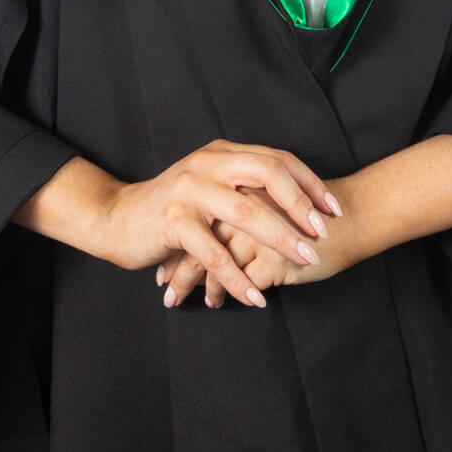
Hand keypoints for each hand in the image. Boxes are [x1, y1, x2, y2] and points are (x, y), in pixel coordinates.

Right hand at [99, 138, 341, 309]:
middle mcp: (207, 164)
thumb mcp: (210, 185)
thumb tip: (297, 202)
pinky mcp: (172, 222)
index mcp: (223, 153)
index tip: (334, 209)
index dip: (310, 184)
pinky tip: (255, 298)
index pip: (277, 160)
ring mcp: (189, 191)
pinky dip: (238, 279)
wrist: (117, 219)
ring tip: (304, 260)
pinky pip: (214, 254)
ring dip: (280, 239)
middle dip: (302, 205)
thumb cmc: (172, 208)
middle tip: (322, 232)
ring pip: (245, 213)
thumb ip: (244, 185)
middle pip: (268, 174)